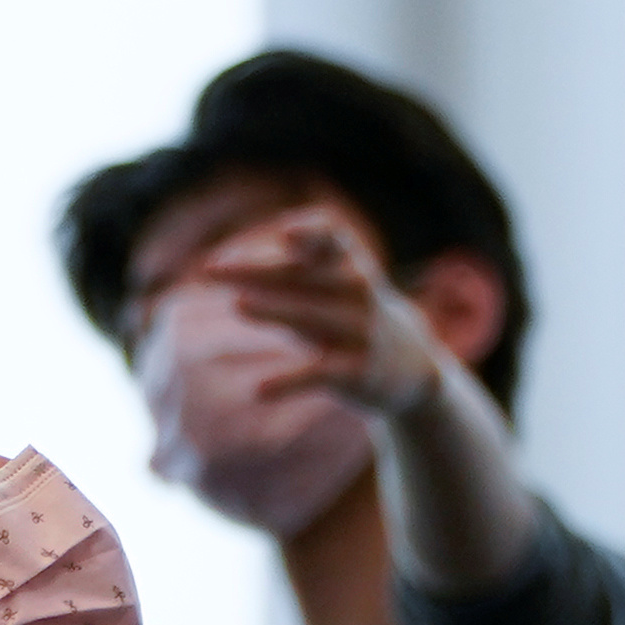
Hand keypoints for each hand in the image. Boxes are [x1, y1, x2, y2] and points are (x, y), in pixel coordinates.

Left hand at [198, 208, 450, 420]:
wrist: (412, 370)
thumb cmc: (350, 317)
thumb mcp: (324, 293)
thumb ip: (279, 275)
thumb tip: (218, 264)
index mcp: (351, 265)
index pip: (334, 238)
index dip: (312, 233)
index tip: (284, 234)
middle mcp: (360, 294)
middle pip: (309, 276)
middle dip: (260, 270)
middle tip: (212, 268)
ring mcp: (361, 333)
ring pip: (314, 317)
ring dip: (276, 310)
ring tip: (237, 304)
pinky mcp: (357, 373)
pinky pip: (320, 375)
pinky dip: (289, 382)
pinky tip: (257, 391)